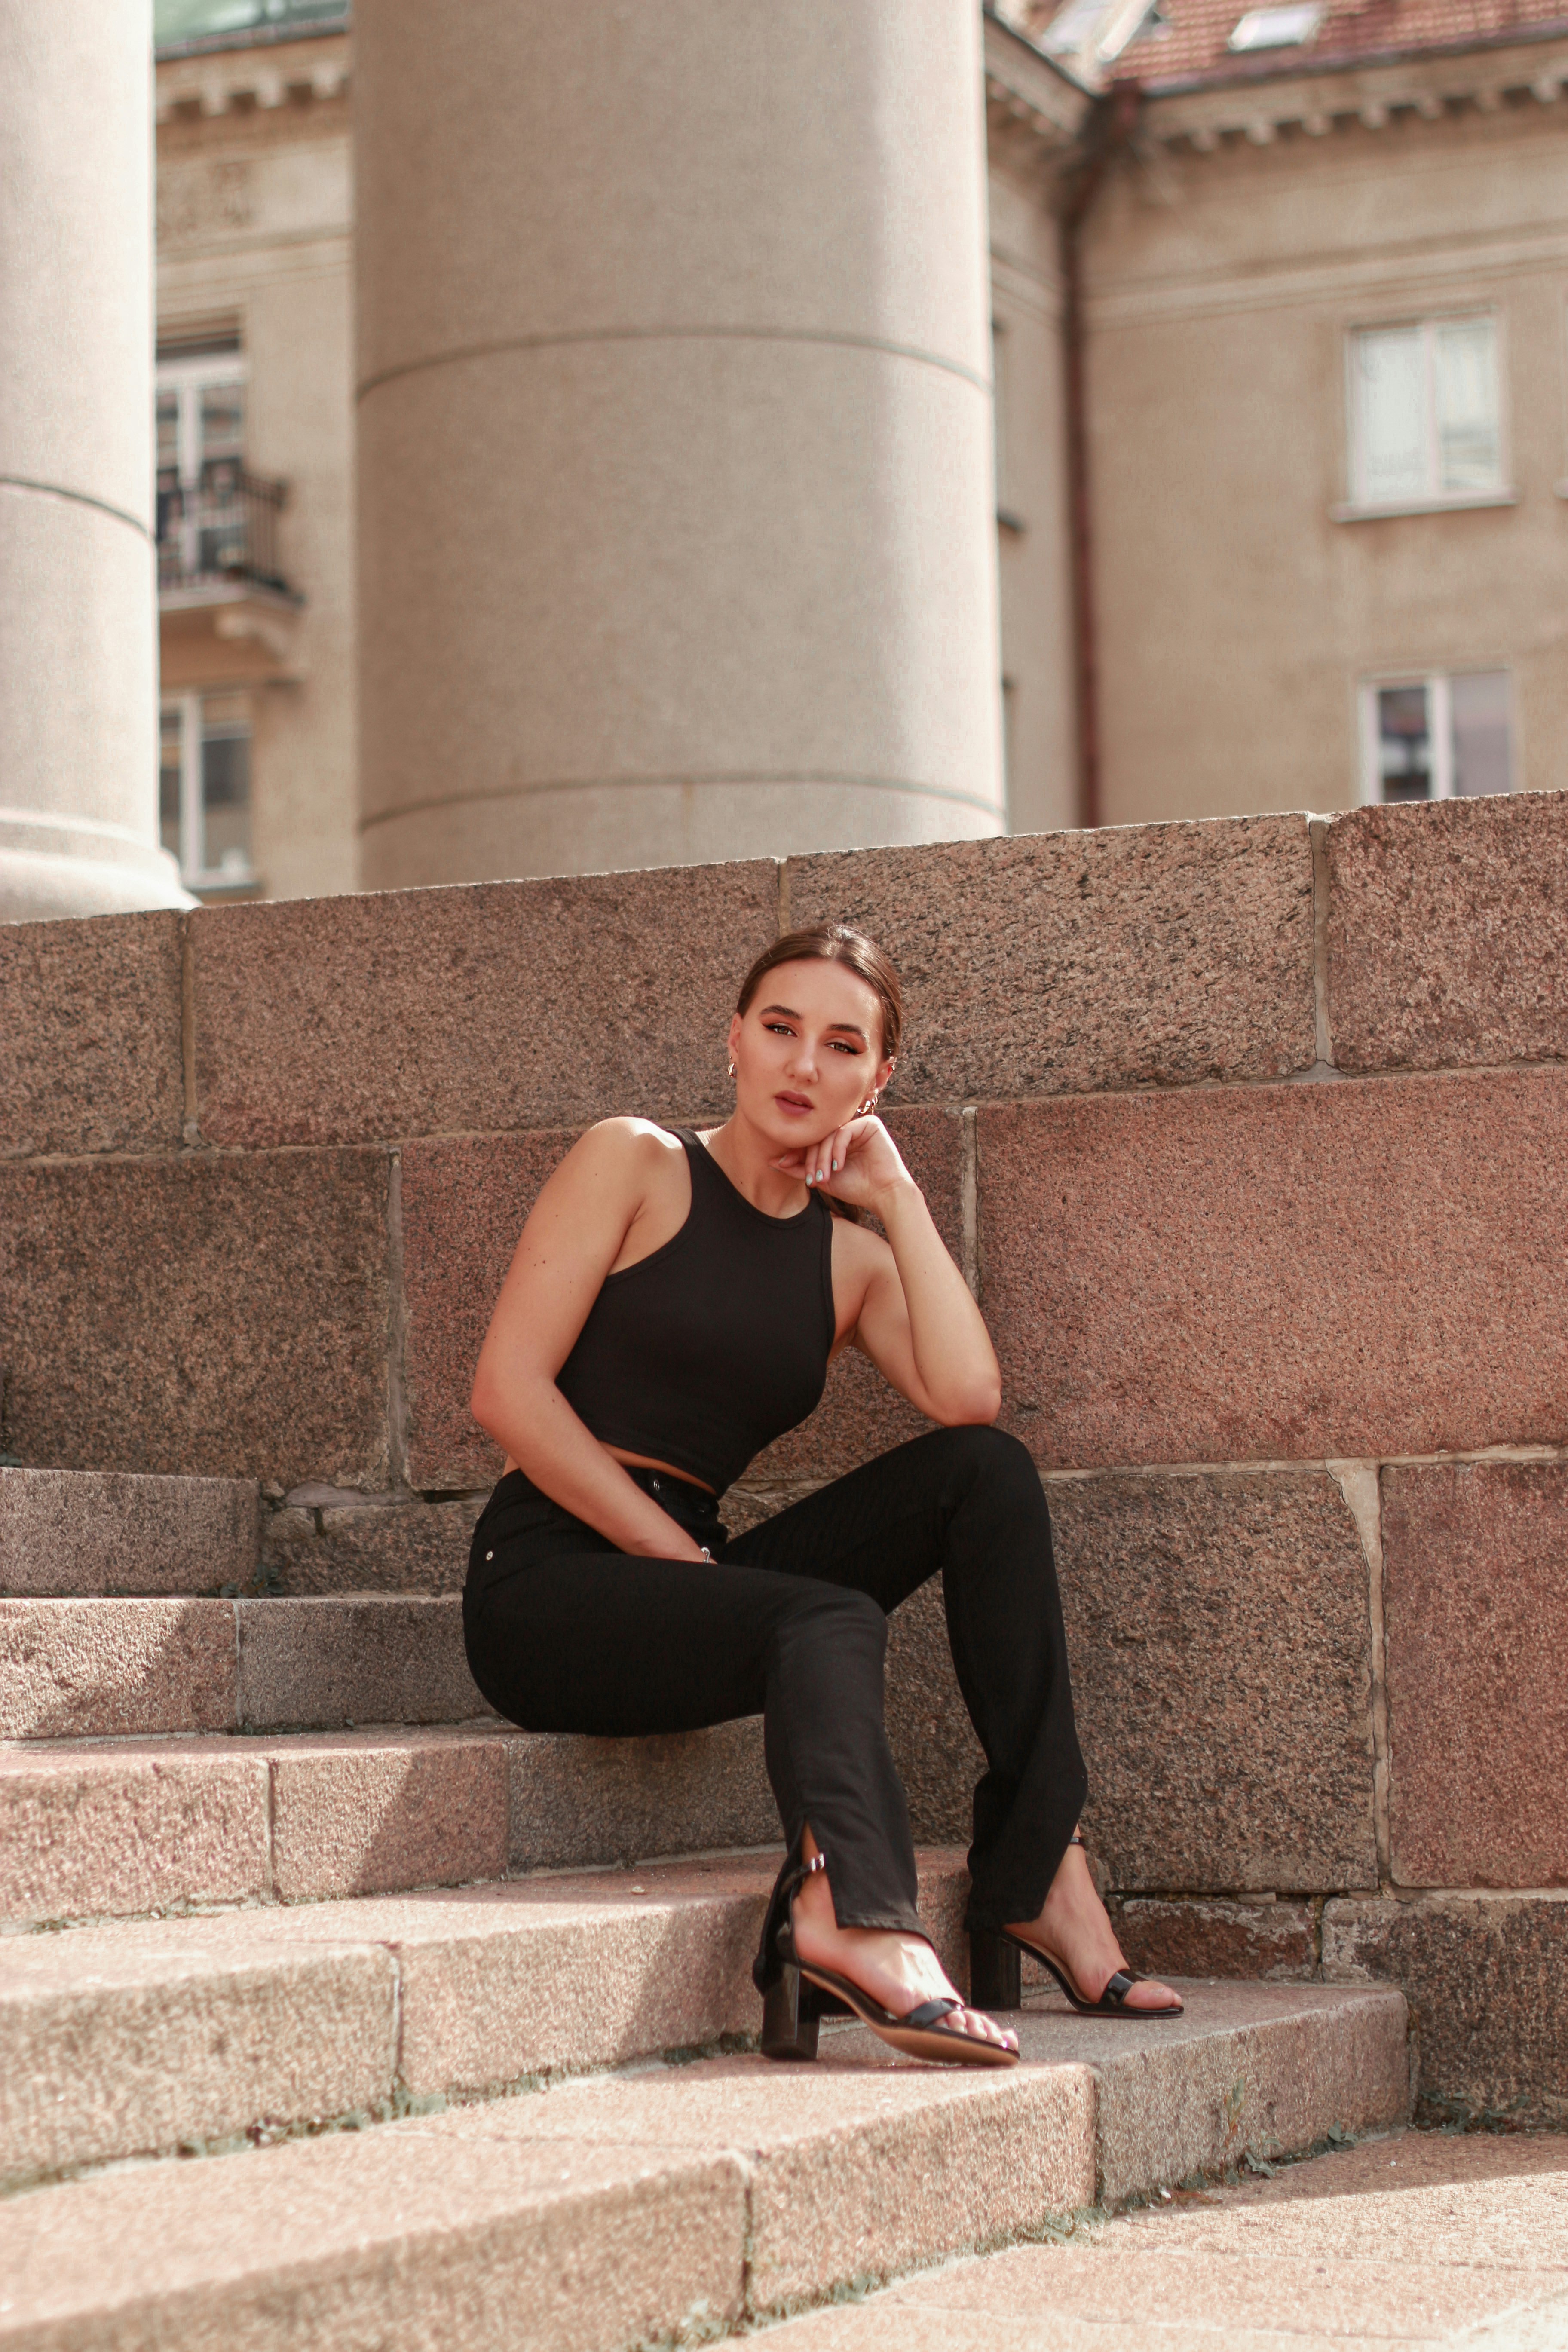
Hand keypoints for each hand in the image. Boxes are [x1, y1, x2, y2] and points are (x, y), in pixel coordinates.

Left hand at [770, 1113, 912, 1214]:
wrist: (885, 1195)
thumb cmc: (857, 1188)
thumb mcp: (822, 1179)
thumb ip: (798, 1169)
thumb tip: (772, 1161)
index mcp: (836, 1140)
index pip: (811, 1140)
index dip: (797, 1153)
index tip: (782, 1164)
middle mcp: (846, 1130)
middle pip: (818, 1136)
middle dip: (810, 1158)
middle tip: (811, 1178)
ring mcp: (858, 1125)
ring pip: (829, 1134)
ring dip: (822, 1157)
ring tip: (824, 1177)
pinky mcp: (870, 1124)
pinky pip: (843, 1132)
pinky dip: (837, 1150)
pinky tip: (838, 1166)